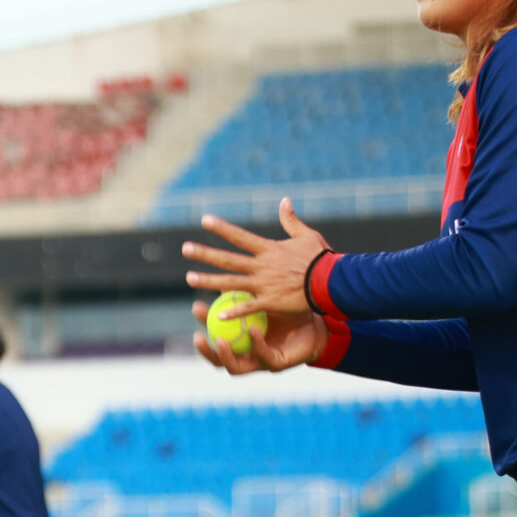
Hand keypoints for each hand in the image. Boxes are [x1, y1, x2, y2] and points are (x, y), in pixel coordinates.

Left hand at [181, 199, 329, 313]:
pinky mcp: (270, 302)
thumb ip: (291, 221)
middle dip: (205, 253)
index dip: (221, 228)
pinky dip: (233, 312)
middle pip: (227, 259)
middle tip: (185, 249)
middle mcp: (261, 266)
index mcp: (268, 250)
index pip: (239, 236)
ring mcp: (263, 285)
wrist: (331, 281)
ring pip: (230, 283)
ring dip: (208, 281)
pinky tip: (216, 316)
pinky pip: (247, 308)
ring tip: (189, 278)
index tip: (204, 220)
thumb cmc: (321, 259)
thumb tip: (284, 201)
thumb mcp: (307, 235)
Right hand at [188, 297, 326, 374]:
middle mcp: (247, 356)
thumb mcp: (264, 301)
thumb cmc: (290, 312)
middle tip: (197, 335)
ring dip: (226, 356)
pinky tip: (253, 330)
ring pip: (235, 368)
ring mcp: (261, 363)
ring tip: (220, 341)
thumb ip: (244, 294)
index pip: (216, 335)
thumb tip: (224, 271)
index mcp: (241, 341)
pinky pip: (264, 356)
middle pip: (218, 359)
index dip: (204, 323)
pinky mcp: (278, 364)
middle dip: (206, 350)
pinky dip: (257, 343)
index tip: (196, 306)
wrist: (317, 323)